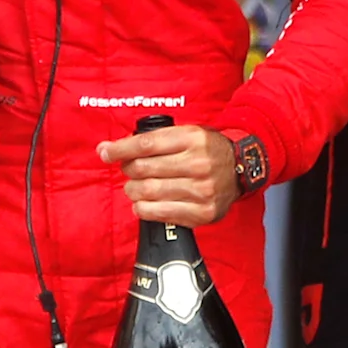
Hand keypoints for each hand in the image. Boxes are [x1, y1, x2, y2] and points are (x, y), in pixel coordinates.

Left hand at [101, 123, 242, 225]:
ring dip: (134, 190)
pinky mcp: (203, 212)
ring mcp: (202, 190)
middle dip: (128, 170)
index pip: (146, 145)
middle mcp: (199, 164)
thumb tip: (106, 149)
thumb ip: (151, 140)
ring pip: (148, 192)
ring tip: (137, 187)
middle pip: (144, 169)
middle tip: (129, 170)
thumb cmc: (207, 150)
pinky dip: (144, 209)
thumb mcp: (187, 134)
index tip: (105, 153)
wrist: (242, 168)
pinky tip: (144, 203)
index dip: (120, 149)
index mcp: (193, 139)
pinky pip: (160, 213)